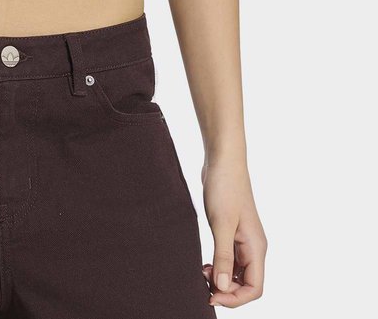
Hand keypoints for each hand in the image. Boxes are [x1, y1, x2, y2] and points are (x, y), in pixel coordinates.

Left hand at [201, 154, 266, 306]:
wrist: (222, 160)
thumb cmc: (224, 187)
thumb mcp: (221, 223)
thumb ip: (223, 256)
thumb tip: (222, 288)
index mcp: (256, 247)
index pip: (254, 288)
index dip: (235, 298)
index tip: (211, 294)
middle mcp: (254, 247)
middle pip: (246, 284)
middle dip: (226, 290)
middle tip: (203, 283)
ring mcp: (244, 240)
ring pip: (237, 273)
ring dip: (222, 279)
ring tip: (202, 272)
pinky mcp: (233, 232)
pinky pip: (230, 260)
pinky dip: (219, 267)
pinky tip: (205, 263)